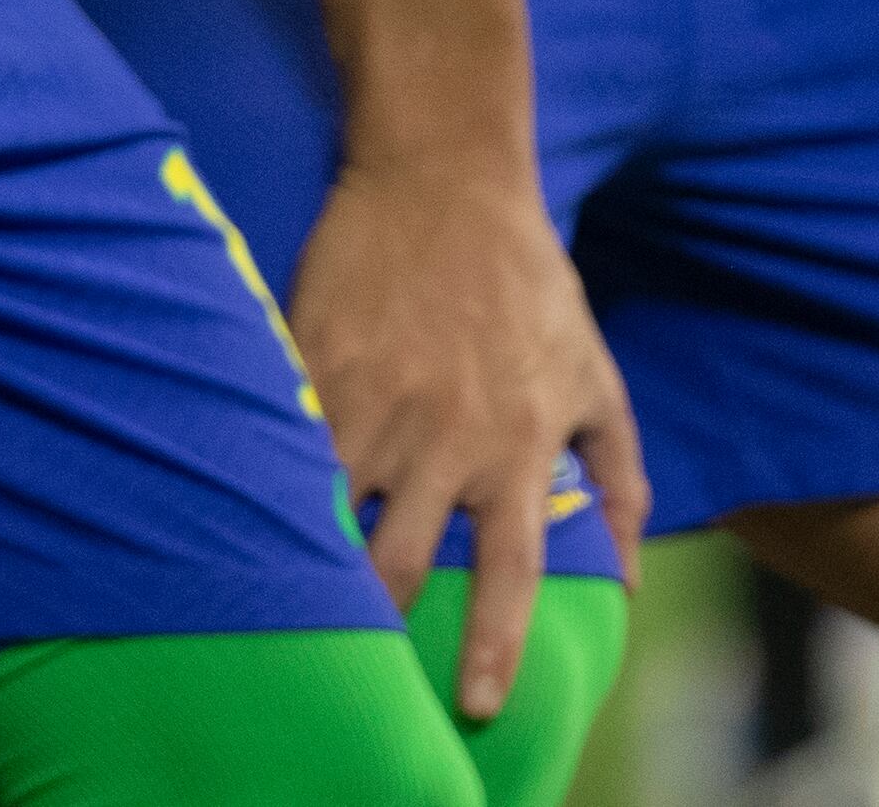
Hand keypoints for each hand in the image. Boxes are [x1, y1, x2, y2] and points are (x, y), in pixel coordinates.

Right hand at [290, 154, 648, 722]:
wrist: (446, 174)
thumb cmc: (527, 278)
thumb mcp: (593, 370)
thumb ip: (618, 473)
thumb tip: (627, 575)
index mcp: (519, 442)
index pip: (509, 569)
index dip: (492, 645)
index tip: (475, 703)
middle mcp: (449, 433)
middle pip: (401, 562)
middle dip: (375, 622)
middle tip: (357, 661)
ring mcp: (376, 398)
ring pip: (333, 513)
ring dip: (314, 562)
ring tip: (294, 599)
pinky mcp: (318, 360)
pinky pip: (286, 444)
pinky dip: (271, 486)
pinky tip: (251, 515)